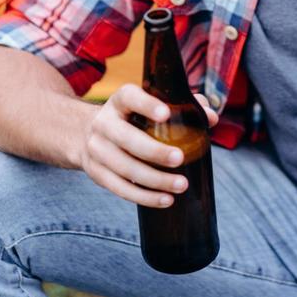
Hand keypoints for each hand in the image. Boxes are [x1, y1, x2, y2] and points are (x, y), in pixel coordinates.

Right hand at [80, 83, 217, 207]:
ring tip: (181, 185)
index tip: (166, 113)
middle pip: (127, 139)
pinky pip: (120, 188)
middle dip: (154, 150)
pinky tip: (165, 200)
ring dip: (154, 180)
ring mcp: (97, 150)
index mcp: (120, 101)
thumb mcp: (150, 105)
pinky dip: (144, 197)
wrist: (85, 134)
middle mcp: (104, 123)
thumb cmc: (132, 118)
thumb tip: (211, 117)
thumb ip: (184, 106)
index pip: (129, 97)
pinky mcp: (96, 173)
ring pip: (125, 168)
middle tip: (180, 158)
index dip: (147, 105)